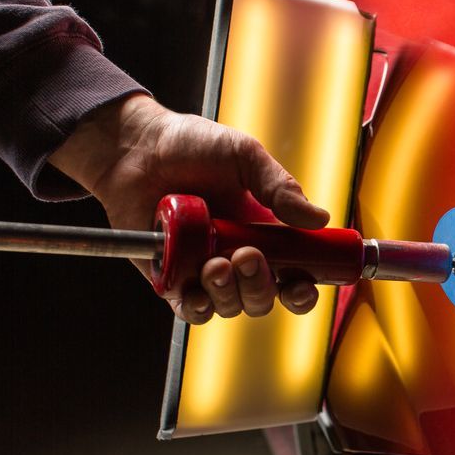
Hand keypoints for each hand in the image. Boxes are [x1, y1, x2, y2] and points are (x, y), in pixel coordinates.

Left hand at [48, 94, 329, 323]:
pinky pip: (191, 310)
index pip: (294, 275)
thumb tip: (319, 219)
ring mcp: (203, 271)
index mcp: (264, 234)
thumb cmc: (190, 145)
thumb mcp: (245, 157)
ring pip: (230, 307)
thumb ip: (281, 188)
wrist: (136, 146)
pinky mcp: (170, 279)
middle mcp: (236, 258)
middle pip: (263, 299)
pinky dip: (198, 305)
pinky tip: (197, 284)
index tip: (301, 283)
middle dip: (261, 286)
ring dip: (229, 292)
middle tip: (247, 255)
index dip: (302, 289)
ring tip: (215, 262)